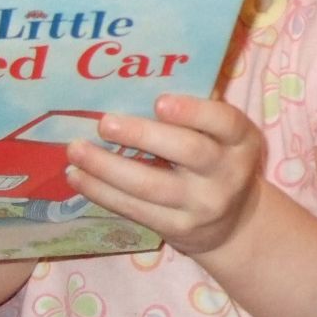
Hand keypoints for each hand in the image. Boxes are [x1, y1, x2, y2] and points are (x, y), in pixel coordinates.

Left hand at [65, 96, 266, 257]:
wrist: (234, 223)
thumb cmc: (217, 161)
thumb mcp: (222, 137)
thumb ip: (194, 116)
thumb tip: (132, 87)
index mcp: (241, 140)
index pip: (225, 122)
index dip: (193, 111)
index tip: (159, 101)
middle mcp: (228, 173)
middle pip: (187, 152)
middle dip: (142, 135)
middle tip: (104, 123)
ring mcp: (203, 205)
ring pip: (151, 186)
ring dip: (107, 168)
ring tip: (76, 150)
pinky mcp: (178, 229)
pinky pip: (136, 209)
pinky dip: (103, 192)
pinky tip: (78, 176)